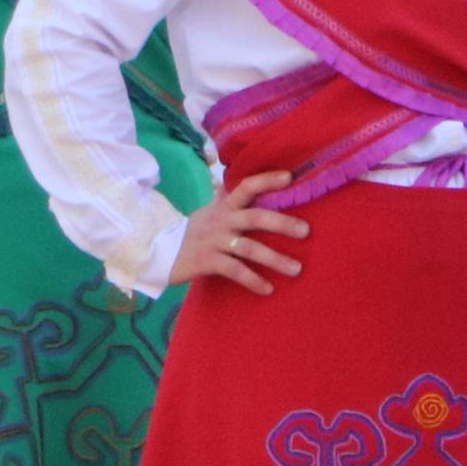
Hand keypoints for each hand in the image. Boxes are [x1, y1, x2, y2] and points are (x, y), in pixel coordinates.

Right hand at [168, 173, 308, 296]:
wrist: (160, 250)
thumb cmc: (194, 231)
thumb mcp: (210, 211)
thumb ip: (225, 198)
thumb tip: (237, 181)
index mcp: (224, 206)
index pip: (246, 186)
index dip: (267, 180)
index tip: (289, 177)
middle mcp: (221, 220)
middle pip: (255, 217)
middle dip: (282, 224)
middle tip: (306, 232)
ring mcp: (214, 241)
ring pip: (249, 248)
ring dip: (275, 259)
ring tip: (296, 269)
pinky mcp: (207, 260)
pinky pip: (235, 270)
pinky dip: (253, 280)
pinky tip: (268, 289)